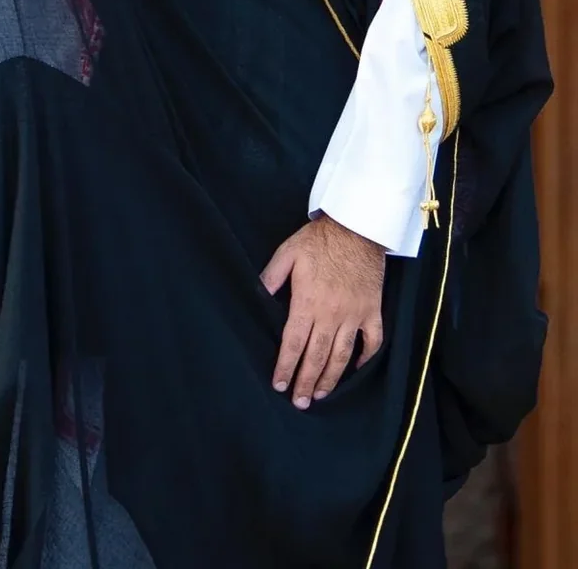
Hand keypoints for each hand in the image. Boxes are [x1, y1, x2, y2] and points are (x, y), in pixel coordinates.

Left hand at [261, 215, 384, 408]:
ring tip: (320, 394)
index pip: (293, 343)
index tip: (279, 385)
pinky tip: (356, 369)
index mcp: (307, 302)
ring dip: (331, 378)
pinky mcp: (373, 310)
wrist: (358, 227)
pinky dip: (365, 358)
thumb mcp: (287, 252)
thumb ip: (271, 277)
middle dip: (306, 382)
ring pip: (343, 355)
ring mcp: (355, 314)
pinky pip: (372, 341)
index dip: (285, 367)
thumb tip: (256, 297)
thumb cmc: (320, 239)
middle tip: (299, 403)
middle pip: (317, 356)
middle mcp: (331, 314)